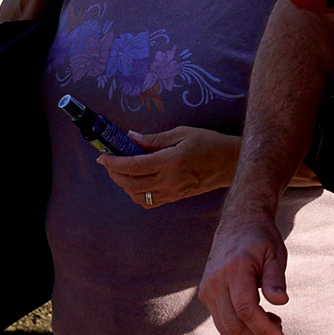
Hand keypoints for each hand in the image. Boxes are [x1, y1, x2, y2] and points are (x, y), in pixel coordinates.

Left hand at [98, 124, 237, 207]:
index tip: (102, 157)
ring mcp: (172, 193)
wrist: (230, 164)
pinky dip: (137, 194)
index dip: (114, 162)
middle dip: (115, 174)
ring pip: (137, 196)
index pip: (134, 165)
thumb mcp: (182, 133)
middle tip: (109, 163)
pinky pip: (149, 202)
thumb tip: (131, 138)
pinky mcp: (175, 198)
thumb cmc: (209, 143)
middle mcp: (169, 181)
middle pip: (131, 184)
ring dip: (124, 185)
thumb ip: (154, 139)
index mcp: (170, 162)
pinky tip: (138, 182)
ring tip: (122, 171)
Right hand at [198, 204, 293, 334]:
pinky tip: (255, 316)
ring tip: (269, 322)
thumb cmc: (261, 238)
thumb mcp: (276, 253)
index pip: (246, 309)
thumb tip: (281, 301)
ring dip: (248, 334)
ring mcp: (207, 289)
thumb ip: (276, 278)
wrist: (238, 223)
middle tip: (278, 328)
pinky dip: (238, 327)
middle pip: (233, 325)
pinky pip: (220, 321)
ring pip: (225, 328)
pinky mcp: (205, 294)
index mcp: (235, 270)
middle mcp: (216, 282)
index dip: (263, 328)